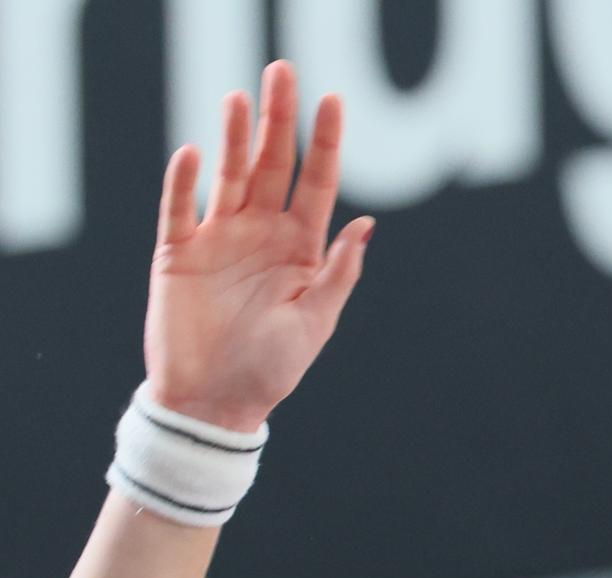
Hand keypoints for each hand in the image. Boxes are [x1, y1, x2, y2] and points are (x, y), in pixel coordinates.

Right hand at [144, 61, 372, 430]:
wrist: (216, 404)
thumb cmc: (271, 368)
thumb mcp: (316, 322)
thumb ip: (338, 272)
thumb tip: (366, 225)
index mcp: (300, 248)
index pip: (315, 182)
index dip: (324, 141)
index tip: (333, 99)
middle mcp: (260, 235)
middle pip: (270, 165)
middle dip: (277, 120)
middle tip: (281, 71)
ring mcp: (217, 240)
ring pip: (227, 176)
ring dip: (232, 137)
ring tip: (239, 98)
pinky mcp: (177, 254)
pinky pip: (179, 209)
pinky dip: (185, 182)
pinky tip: (194, 152)